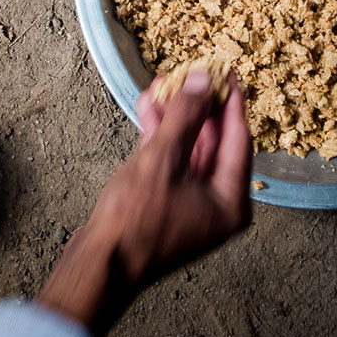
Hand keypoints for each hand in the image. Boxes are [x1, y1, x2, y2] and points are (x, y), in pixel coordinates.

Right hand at [38, 71, 251, 334]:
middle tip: (192, 73)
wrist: (98, 265)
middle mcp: (216, 205)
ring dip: (176, 117)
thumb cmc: (134, 222)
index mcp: (230, 202)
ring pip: (189, 149)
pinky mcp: (165, 203)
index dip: (230, 101)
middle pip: (215, 142)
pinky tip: (148, 108)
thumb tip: (202, 80)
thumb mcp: (163, 160)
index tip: (226, 72)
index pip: (239, 139)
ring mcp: (190, 205)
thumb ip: (186, 117)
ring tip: (163, 84)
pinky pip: (171, 162)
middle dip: (198, 106)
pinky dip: (161, 136)